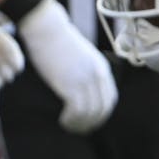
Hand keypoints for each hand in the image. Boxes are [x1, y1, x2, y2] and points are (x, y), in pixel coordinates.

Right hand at [18, 0, 117, 132]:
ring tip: (69, 126)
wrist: (47, 29)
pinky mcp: (71, 85)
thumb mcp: (81, 56)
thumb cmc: (58, 41)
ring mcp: (86, 80)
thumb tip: (81, 89)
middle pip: (103, 109)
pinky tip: (62, 120)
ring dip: (80, 124)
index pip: (110, 99)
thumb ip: (86, 71)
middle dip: (92, 123)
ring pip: (90, 113)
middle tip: (79, 129)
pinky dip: (71, 120)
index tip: (90, 120)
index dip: (101, 114)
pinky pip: (77, 111)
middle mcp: (98, 76)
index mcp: (102, 68)